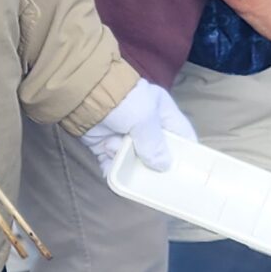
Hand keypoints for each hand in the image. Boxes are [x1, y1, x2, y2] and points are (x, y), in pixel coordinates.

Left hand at [84, 77, 198, 172]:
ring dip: (126, 162)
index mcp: (162, 112)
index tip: (189, 172)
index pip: (182, 135)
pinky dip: (112, 169)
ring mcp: (124, 136)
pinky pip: (113, 164)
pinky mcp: (105, 145)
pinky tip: (111, 171)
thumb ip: (155, 144)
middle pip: (158, 153)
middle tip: (153, 176)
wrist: (81, 95)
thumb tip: (162, 166)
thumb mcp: (145, 118)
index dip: (187, 153)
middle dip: (154, 165)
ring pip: (134, 160)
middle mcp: (145, 125)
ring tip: (115, 150)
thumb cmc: (122, 101)